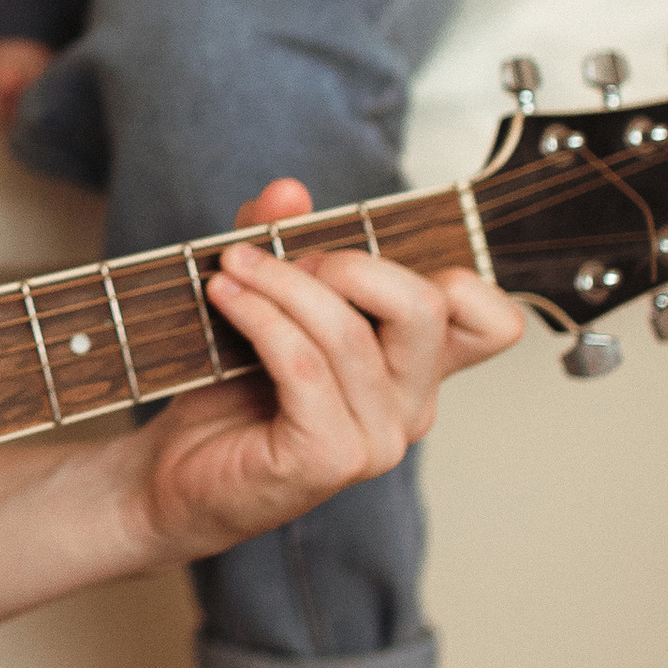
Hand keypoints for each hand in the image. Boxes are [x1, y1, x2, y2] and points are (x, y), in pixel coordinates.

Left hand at [132, 177, 521, 565]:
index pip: (493, 322)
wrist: (174, 475)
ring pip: (349, 333)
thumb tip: (289, 192)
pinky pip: (303, 366)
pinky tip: (224, 298)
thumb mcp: (267, 301)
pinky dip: (260, 318)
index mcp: (417, 368)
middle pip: (426, 305)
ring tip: (230, 269)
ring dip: (280, 285)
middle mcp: (412, 406)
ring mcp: (377, 439)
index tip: (364, 262)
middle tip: (281, 262)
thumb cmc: (229, 393)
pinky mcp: (329, 459)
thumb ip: (284, 241)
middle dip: (348, 264)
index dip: (456, 277)